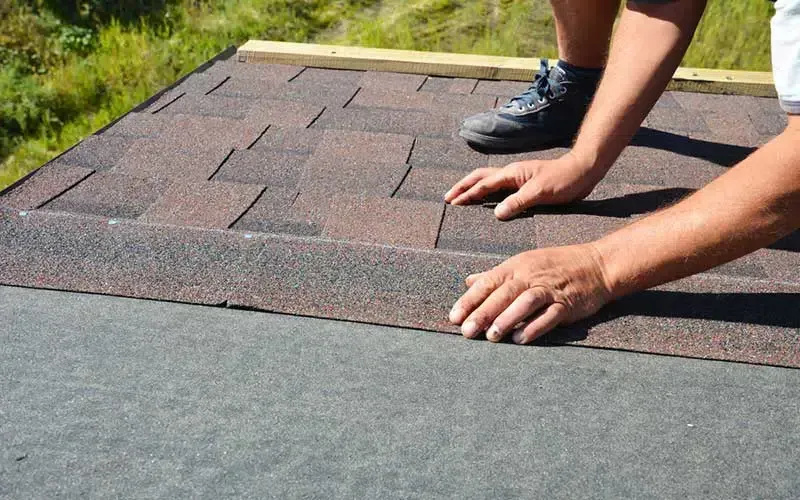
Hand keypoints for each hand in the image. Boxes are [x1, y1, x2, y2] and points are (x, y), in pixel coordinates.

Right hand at [444, 152, 603, 219]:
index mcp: (512, 174)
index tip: (453, 203)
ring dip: (472, 188)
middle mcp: (511, 174)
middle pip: (480, 177)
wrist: (583, 171)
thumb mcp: (540, 192)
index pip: (483, 185)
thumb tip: (496, 213)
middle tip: (448, 198)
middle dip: (463, 187)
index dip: (467, 194)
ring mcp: (517, 178)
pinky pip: (499, 187)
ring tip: (460, 197)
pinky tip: (485, 200)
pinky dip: (486, 192)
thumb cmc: (564, 180)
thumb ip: (517, 202)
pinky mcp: (524, 184)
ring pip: (488, 181)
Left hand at [448, 244, 612, 343]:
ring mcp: (549, 289)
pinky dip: (534, 327)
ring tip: (491, 337)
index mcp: (516, 266)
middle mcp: (531, 276)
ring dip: (507, 319)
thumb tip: (469, 280)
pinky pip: (549, 315)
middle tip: (467, 331)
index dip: (470, 300)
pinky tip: (520, 339)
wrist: (597, 265)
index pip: (487, 282)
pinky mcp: (566, 304)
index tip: (454, 317)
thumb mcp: (523, 263)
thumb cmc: (556, 265)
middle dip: (483, 313)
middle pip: (503, 294)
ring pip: (525, 303)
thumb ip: (495, 274)